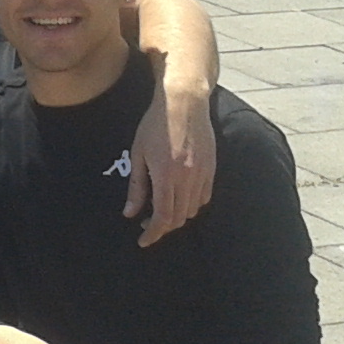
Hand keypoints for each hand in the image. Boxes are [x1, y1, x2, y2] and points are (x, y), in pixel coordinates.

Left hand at [125, 55, 214, 247]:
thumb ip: (136, 186)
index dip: (153, 233)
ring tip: (162, 210)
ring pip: (192, 210)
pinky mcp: (212, 168)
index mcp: (166, 174)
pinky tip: (179, 198)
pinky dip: (192, 204)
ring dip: (177, 216)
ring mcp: (202, 173)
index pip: (163, 216)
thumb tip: (130, 213)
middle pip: (179, 217)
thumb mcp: (138, 153)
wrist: (183, 103)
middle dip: (163, 227)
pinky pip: (204, 197)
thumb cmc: (154, 125)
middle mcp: (187, 178)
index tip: (143, 241)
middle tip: (148, 225)